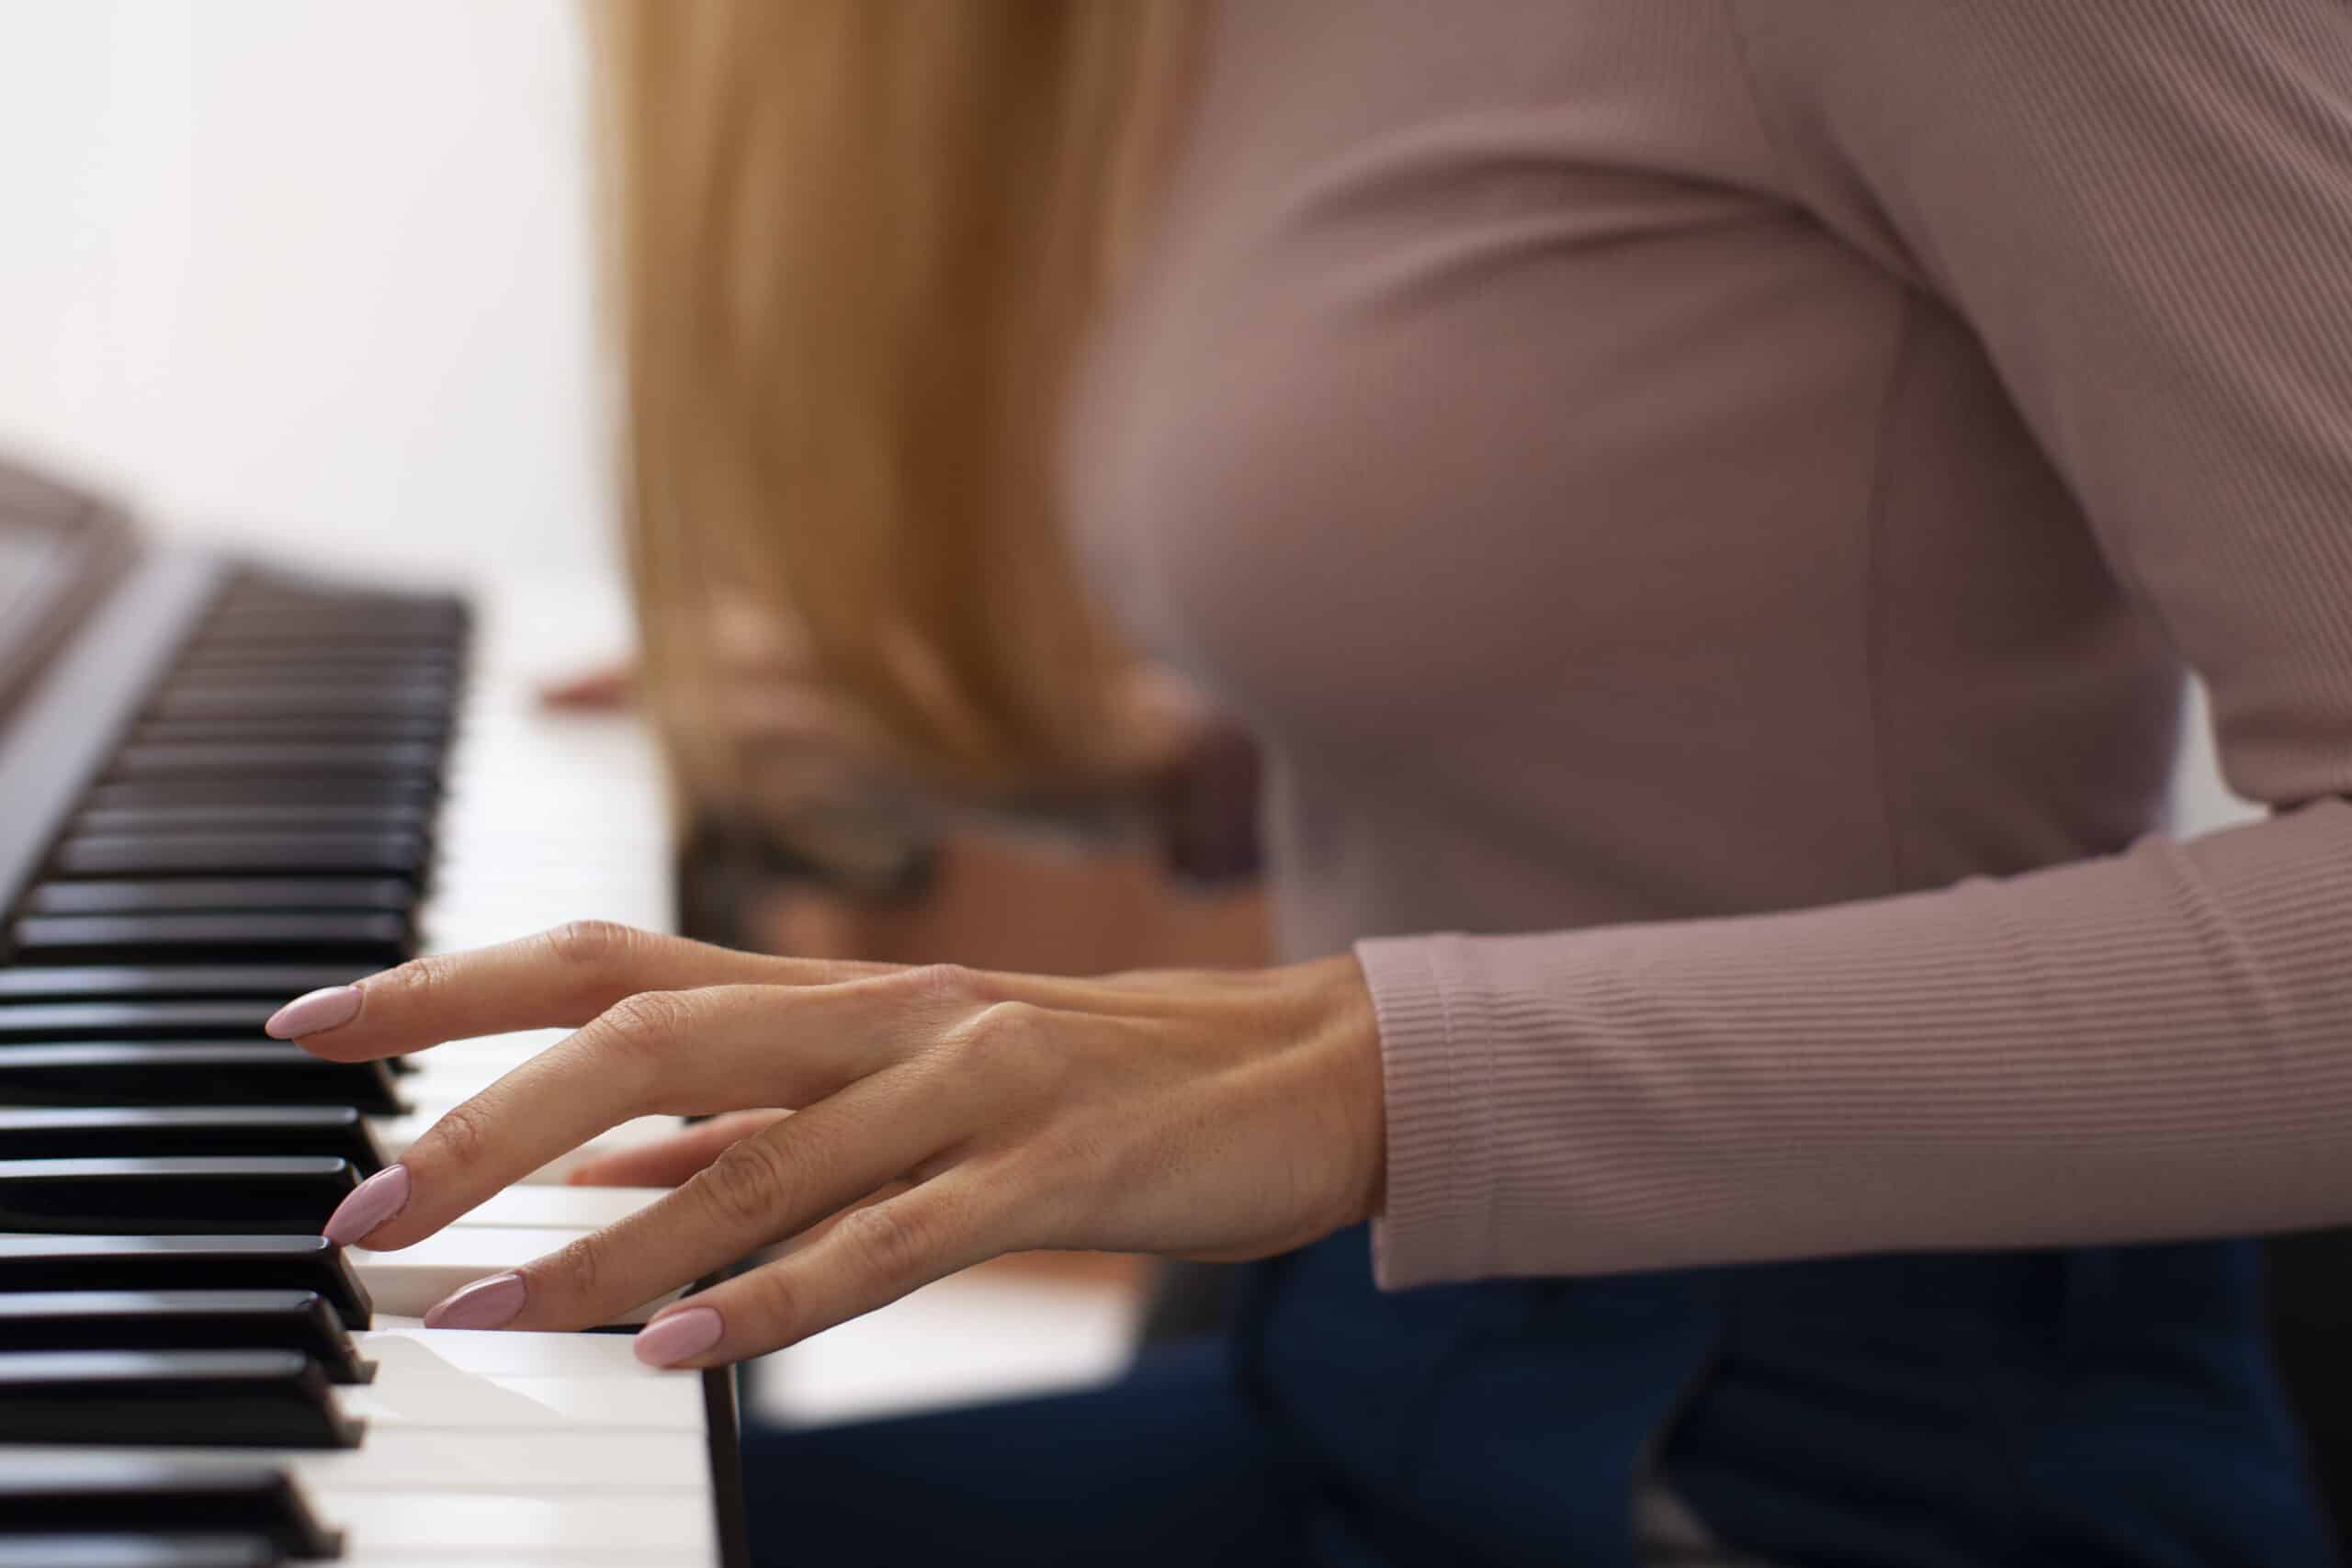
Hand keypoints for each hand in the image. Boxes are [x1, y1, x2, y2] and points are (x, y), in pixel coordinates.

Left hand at [267, 923, 1383, 1367]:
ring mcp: (970, 1084)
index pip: (609, 956)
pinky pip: (893, 1236)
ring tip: (473, 1313)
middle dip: (487, 1117)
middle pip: (648, 1031)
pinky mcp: (1052, 1167)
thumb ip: (757, 1123)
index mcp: (843, 992)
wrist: (1305, 1067)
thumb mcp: (912, 1085)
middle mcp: (887, 1014)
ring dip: (599, 1244)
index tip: (313, 1029)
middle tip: (361, 1207)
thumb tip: (593, 1177)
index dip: (453, 982)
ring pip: (753, 1153)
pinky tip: (678, 1353)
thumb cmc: (1098, 1082)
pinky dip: (776, 1296)